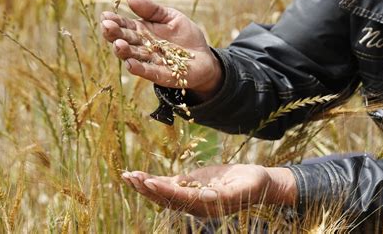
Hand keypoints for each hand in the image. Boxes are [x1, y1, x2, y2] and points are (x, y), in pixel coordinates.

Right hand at [101, 0, 222, 100]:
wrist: (204, 57)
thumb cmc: (185, 35)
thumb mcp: (171, 17)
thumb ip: (152, 10)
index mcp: (142, 31)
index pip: (125, 26)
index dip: (115, 21)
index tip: (105, 16)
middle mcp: (142, 47)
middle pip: (126, 41)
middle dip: (115, 35)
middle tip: (107, 27)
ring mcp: (151, 62)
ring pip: (134, 57)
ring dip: (124, 52)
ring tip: (118, 45)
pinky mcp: (162, 75)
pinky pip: (149, 72)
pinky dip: (140, 69)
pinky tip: (130, 64)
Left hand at [121, 164, 296, 216]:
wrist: (255, 182)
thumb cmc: (252, 184)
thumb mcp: (244, 188)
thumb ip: (227, 194)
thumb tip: (209, 196)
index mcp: (206, 206)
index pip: (181, 198)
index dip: (165, 190)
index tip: (149, 181)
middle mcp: (194, 204)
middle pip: (166, 198)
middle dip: (147, 188)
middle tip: (131, 177)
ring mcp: (190, 195)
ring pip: (162, 192)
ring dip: (144, 185)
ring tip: (127, 176)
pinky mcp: (188, 185)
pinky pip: (167, 184)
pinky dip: (152, 180)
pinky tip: (137, 176)